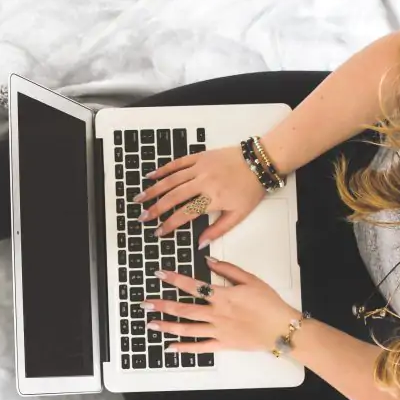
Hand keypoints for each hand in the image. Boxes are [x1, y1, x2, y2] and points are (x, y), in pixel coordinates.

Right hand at [135, 146, 265, 246]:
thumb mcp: (239, 214)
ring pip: (171, 180)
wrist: (260, 162)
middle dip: (155, 208)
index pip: (185, 214)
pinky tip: (152, 176)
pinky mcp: (200, 156)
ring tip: (140, 198)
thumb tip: (201, 243)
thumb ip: (218, 230)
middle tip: (142, 217)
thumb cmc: (251, 188)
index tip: (158, 231)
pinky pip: (178, 162)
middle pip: (173, 197)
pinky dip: (163, 169)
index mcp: (213, 198)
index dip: (169, 224)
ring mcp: (200, 168)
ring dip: (154, 190)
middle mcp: (203, 182)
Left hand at [141, 257, 300, 352]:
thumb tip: (208, 260)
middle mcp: (217, 314)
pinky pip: (200, 347)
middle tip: (145, 303)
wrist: (282, 328)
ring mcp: (218, 330)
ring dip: (167, 326)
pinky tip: (171, 347)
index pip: (193, 285)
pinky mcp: (223, 344)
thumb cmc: (269, 303)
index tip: (159, 274)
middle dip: (162, 305)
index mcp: (223, 296)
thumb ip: (228, 270)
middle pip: (184, 309)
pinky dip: (185, 348)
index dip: (174, 279)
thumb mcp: (251, 280)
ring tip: (151, 324)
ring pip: (188, 329)